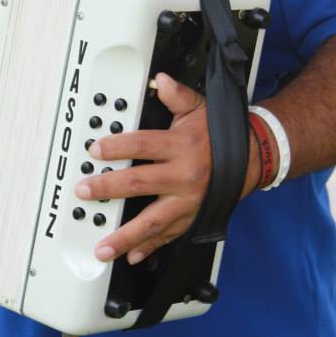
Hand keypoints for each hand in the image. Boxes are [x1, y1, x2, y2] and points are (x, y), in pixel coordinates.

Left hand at [74, 72, 209, 265]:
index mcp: (181, 146)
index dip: (117, 147)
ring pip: (152, 222)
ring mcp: (187, 201)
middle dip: (109, 188)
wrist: (250, 158)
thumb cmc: (219, 134)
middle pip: (140, 183)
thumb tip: (160, 81)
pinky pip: (168, 236)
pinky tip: (131, 255)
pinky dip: (149, 248)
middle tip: (85, 191)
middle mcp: (184, 176)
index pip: (143, 145)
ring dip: (125, 236)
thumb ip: (177, 95)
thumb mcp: (198, 108)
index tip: (95, 151)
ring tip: (102, 246)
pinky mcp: (191, 218)